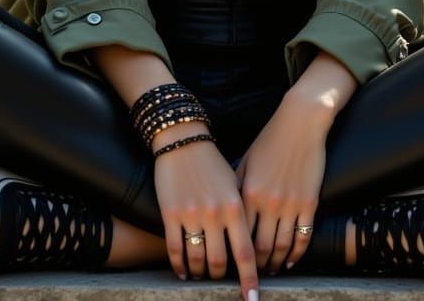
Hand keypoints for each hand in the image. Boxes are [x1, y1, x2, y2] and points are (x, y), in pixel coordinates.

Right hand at [152, 119, 259, 300]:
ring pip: (197, 259)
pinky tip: (183, 273)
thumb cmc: (212, 161)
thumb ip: (242, 211)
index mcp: (235, 206)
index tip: (253, 299)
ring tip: (202, 276)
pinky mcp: (170, 214)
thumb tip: (251, 241)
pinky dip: (179, 266)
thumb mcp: (235, 182)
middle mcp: (215, 214)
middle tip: (221, 281)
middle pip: (220, 262)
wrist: (183, 139)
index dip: (250, 279)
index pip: (246, 252)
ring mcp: (191, 215)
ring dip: (200, 273)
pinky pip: (175, 250)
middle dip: (221, 277)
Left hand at [233, 93, 329, 273]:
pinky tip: (290, 261)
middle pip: (259, 247)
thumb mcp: (246, 161)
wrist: (301, 122)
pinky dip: (296, 254)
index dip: (235, 253)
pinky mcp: (309, 202)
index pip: (238, 234)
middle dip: (255, 266)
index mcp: (247, 192)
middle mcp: (268, 201)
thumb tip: (224, 210)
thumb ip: (235, 186)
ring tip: (269, 270)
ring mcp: (290, 203)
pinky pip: (303, 237)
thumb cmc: (270, 139)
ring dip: (274, 263)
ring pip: (281, 246)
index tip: (231, 262)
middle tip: (252, 274)